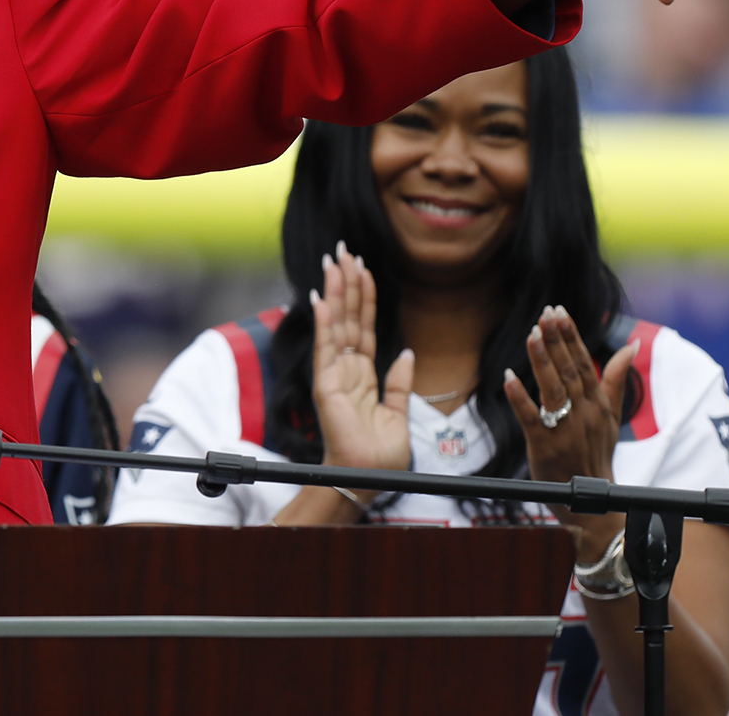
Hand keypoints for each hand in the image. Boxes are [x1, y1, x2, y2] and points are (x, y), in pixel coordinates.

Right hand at [309, 243, 414, 496]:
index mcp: (363, 376)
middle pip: (348, 318)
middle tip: (343, 251)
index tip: (361, 269)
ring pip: (337, 326)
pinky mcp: (326, 386)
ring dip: (335, 293)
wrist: (367, 478)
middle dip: (346, 283)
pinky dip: (324, 324)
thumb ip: (399, 383)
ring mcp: (334, 375)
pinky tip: (321, 299)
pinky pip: (326, 349)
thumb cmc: (380, 455)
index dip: (364, 298)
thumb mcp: (399, 414)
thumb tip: (407, 353)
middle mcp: (345, 370)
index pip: (363, 327)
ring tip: (334, 262)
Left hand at [505, 305, 635, 542]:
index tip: (559, 311)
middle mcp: (584, 412)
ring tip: (531, 334)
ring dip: (542, 361)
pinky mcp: (545, 445)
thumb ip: (616, 379)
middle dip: (557, 340)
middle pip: (569, 371)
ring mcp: (565, 429)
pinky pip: (530, 418)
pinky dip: (520, 397)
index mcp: (598, 403)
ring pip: (553, 389)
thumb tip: (632, 345)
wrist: (594, 499)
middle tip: (545, 313)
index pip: (584, 363)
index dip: (571, 336)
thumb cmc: (598, 452)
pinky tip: (508, 376)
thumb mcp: (612, 415)